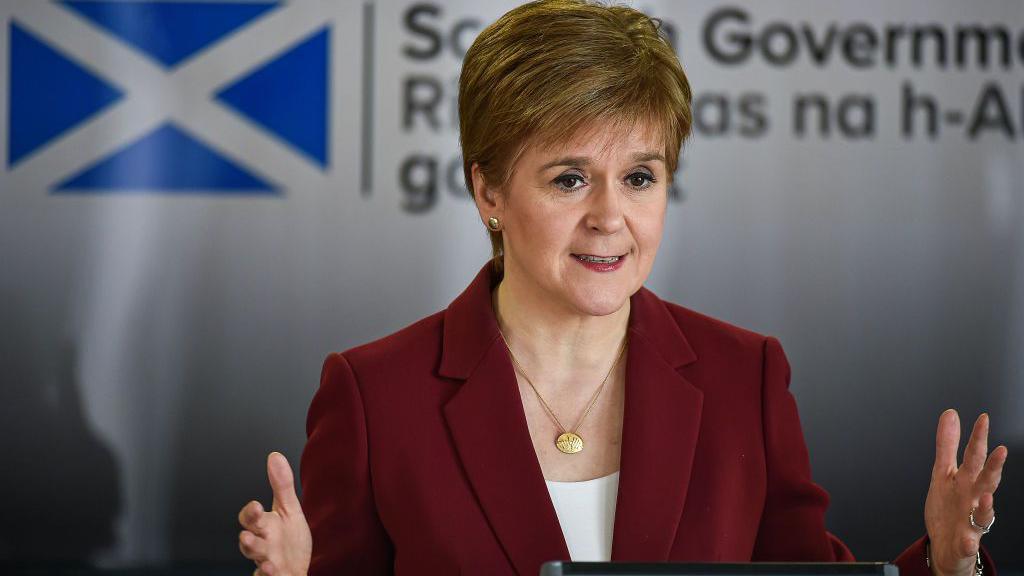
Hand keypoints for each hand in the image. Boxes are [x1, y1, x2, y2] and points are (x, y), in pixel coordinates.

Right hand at [238, 452, 312, 575]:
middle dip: (247, 538)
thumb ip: (281, 485)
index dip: (250, 513)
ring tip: (253, 548)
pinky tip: (272, 570)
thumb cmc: (289, 540)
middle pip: (249, 541)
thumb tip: (275, 456)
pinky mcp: (276, 575)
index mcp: (265, 526)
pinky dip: (268, 574)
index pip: (250, 519)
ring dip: (253, 553)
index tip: (256, 505)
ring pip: (256, 558)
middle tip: (246, 534)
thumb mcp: (289, 510)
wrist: (297, 567)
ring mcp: (267, 562)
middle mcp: (263, 544)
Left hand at [925, 411, 1006, 575]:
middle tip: (1000, 451)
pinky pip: (968, 544)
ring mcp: (971, 521)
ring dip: (986, 504)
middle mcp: (973, 499)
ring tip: (987, 495)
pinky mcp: (964, 542)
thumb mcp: (943, 472)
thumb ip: (947, 445)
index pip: (974, 456)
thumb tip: (950, 414)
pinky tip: (968, 540)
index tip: (983, 419)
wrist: (946, 545)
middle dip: (993, 467)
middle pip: (984, 481)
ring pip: (983, 512)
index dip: (978, 438)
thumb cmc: (949, 507)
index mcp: (966, 480)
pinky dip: (969, 542)